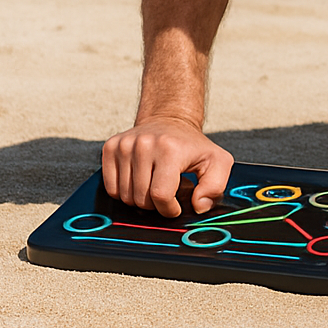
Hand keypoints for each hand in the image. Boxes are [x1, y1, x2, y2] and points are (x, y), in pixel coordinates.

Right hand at [102, 116, 233, 217]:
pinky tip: (139, 180)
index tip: (176, 206)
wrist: (169, 119)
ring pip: (125, 196)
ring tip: (154, 183)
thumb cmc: (192, 145)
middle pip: (141, 199)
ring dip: (140, 199)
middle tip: (166, 191)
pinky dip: (125, 192)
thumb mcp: (217, 161)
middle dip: (155, 205)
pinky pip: (111, 189)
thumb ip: (215, 187)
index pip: (161, 195)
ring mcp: (125, 145)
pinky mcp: (110, 147)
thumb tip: (198, 206)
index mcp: (170, 148)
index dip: (169, 209)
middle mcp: (144, 144)